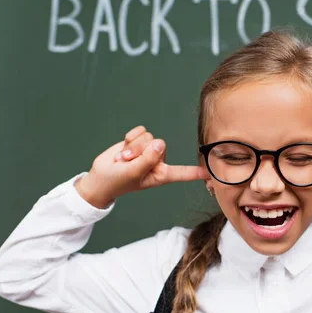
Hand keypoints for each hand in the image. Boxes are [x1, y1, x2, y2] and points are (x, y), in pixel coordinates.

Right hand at [76, 126, 208, 207]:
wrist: (100, 177)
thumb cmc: (118, 181)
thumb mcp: (134, 173)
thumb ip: (148, 159)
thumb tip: (159, 142)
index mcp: (162, 174)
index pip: (184, 172)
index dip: (197, 172)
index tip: (211, 172)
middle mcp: (159, 161)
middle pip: (160, 145)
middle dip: (141, 151)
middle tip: (129, 163)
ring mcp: (149, 150)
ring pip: (149, 137)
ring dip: (133, 147)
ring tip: (124, 159)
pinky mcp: (139, 140)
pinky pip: (140, 131)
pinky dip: (129, 139)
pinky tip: (123, 149)